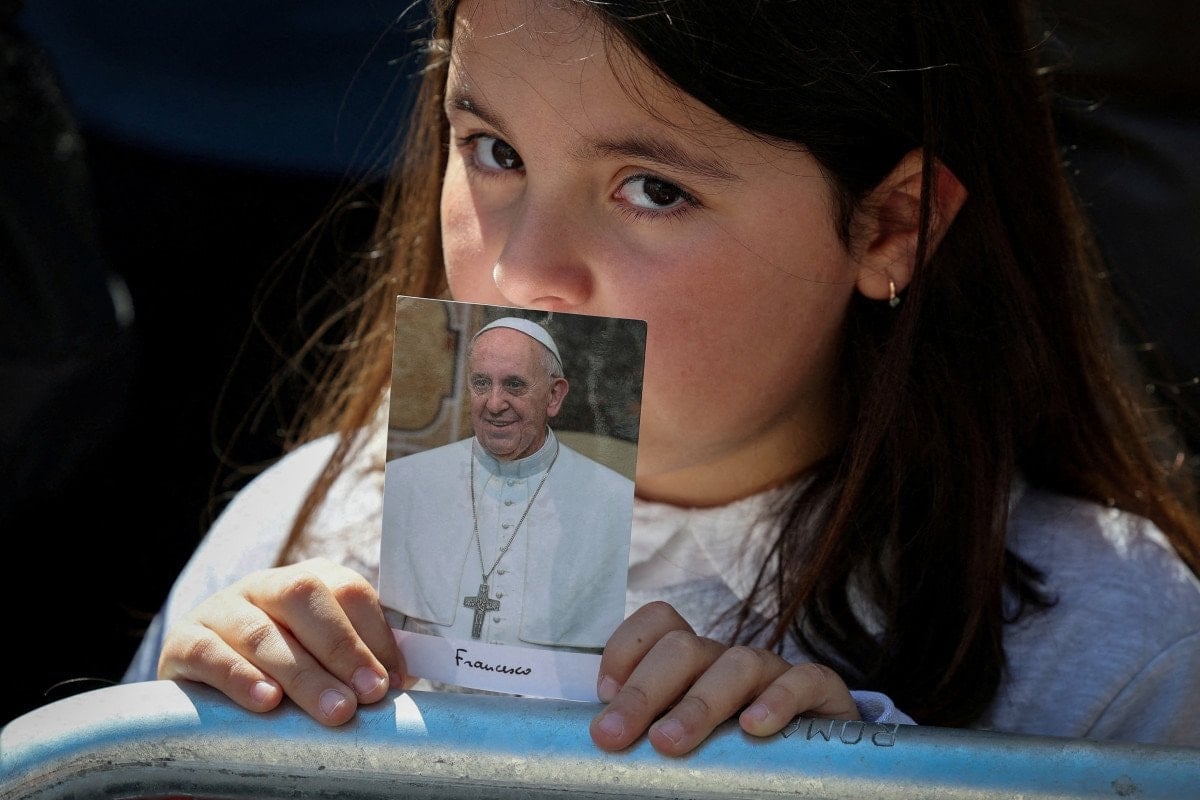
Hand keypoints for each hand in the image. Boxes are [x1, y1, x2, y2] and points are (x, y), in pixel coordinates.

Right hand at [158, 558, 407, 725]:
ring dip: (302, 673)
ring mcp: (220, 609)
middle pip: (303, 596)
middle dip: (341, 648)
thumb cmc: (282, 675)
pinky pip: (210, 653)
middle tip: (367, 696)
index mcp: (307, 582)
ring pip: (261, 631)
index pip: (348, 590)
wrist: (202, 688)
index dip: (374, 633)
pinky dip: (240, 677)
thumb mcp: (320, 660)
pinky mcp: (183, 641)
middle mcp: (263, 586)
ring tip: (333, 711)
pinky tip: (266, 702)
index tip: (393, 680)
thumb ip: (356, 662)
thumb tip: (402, 681)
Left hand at [590, 601, 858, 755]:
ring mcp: (774, 672)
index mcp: (692, 664)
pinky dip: (779, 700)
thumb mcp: (684, 743)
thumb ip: (648, 735)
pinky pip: (805, 680)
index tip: (602, 695)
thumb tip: (594, 755)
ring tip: (669, 743)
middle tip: (612, 735)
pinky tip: (755, 728)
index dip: (625, 648)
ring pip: (737, 663)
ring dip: (698, 703)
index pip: (658, 623)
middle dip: (642, 691)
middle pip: (683, 647)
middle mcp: (727, 660)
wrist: (808, 770)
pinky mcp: (820, 692)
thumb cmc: (731, 757)